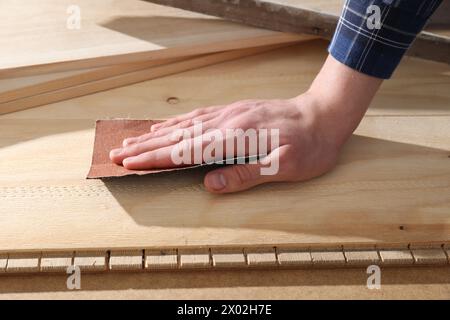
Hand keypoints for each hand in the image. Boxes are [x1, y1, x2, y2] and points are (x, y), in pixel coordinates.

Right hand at [110, 55, 381, 193]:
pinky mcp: (234, 111)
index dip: (156, 158)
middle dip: (145, 146)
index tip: (130, 162)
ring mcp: (228, 114)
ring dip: (155, 133)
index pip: (186, 151)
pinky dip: (176, 122)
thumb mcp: (285, 168)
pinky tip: (166, 126)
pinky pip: (198, 116)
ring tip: (131, 139)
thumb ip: (246, 174)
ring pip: (183, 125)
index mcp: (235, 138)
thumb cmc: (308, 146)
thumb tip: (210, 183)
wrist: (323, 114)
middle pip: (177, 136)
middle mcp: (226, 123)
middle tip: (117, 153)